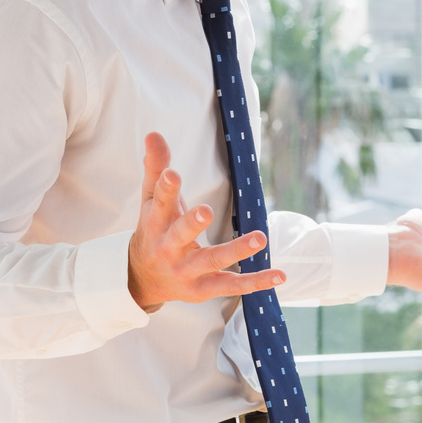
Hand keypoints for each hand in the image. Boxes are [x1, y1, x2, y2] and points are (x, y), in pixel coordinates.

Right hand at [127, 132, 286, 310]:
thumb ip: (156, 167)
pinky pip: (232, 285)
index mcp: (156, 223)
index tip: (173, 174)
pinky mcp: (204, 289)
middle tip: (206, 210)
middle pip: (180, 235)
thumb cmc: (153, 230)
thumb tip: (154, 133)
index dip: (166, 187)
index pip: (160, 202)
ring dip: (237, 250)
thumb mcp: (151, 200)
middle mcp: (169, 248)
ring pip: (213, 260)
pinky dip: (256, 282)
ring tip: (260, 238)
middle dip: (192, 223)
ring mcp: (187, 270)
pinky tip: (279, 274)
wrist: (142, 280)